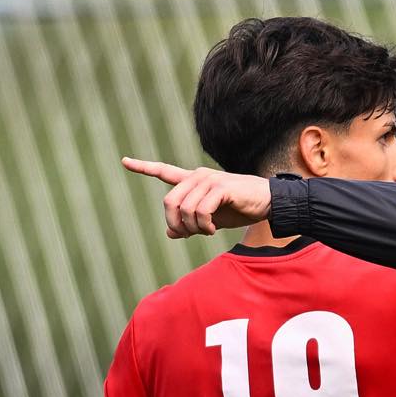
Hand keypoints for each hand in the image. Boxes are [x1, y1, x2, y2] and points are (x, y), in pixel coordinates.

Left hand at [122, 157, 271, 236]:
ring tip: (207, 231)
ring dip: (193, 227)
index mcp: (194, 180)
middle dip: (175, 223)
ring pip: (184, 209)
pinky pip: (201, 211)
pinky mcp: (221, 188)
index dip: (143, 167)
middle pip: (169, 201)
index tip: (125, 161)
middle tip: (188, 234)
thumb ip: (191, 224)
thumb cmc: (242, 209)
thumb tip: (171, 233)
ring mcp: (209, 181)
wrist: (270, 202)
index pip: (164, 171)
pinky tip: (213, 229)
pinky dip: (204, 225)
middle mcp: (198, 176)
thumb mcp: (213, 219)